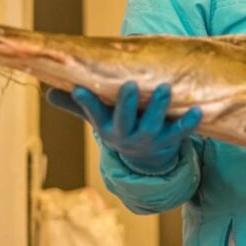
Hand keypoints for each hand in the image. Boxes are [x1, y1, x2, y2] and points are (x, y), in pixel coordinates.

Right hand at [46, 81, 200, 174]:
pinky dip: (188, 122)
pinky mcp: (170, 140)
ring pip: (153, 124)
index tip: (79, 89)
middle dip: (127, 103)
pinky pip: (180, 132)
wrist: (145, 160)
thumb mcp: (98, 118)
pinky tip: (197, 111)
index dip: (85, 101)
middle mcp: (126, 134)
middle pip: (125, 119)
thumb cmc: (120, 126)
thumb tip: (47, 93)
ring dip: (159, 107)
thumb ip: (77, 105)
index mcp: (107, 126)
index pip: (93, 113)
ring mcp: (149, 138)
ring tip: (165, 89)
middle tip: (130, 85)